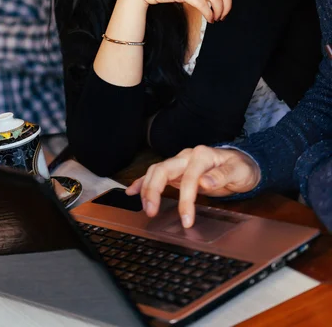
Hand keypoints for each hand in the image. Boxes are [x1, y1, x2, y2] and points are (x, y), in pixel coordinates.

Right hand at [126, 146, 260, 227]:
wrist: (242, 163)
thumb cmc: (241, 168)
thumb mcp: (239, 172)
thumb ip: (222, 175)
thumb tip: (205, 182)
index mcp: (202, 155)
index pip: (189, 177)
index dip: (186, 199)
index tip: (186, 220)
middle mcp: (187, 156)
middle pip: (163, 169)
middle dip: (154, 190)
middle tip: (151, 211)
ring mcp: (180, 162)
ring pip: (156, 170)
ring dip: (147, 188)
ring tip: (145, 208)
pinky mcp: (176, 170)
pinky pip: (156, 174)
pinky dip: (143, 182)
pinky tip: (132, 191)